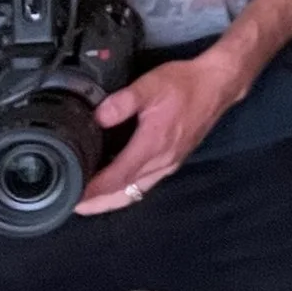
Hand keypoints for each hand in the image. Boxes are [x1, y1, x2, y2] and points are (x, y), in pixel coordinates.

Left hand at [75, 42, 251, 213]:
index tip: (73, 197)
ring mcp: (169, 163)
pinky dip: (128, 189)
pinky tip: (118, 183)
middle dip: (99, 203)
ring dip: (112, 199)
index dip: (94, 191)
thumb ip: (123, 101)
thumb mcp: (151, 84)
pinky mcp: (173, 159)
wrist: (218, 84)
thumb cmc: (185, 84)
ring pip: (136, 191)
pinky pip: (146, 183)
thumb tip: (98, 116)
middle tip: (74, 206)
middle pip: (126, 193)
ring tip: (90, 199)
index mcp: (153, 145)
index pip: (118, 178)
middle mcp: (161, 161)